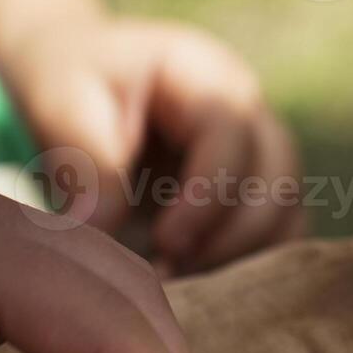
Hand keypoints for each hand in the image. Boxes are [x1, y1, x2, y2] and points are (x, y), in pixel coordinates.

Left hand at [8, 18, 302, 273]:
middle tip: (169, 271)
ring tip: (179, 277)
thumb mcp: (62, 107)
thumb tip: (99, 236)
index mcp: (206, 75)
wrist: (83, 87)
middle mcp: (251, 113)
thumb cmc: (73, 86)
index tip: (166, 244)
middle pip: (280, 181)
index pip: (234, 138)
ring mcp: (265, 153)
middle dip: (231, 237)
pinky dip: (247, 265)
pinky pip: (282, 237)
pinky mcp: (262, 192)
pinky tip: (196, 277)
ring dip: (243, 257)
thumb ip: (88, 167)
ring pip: (290, 215)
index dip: (209, 196)